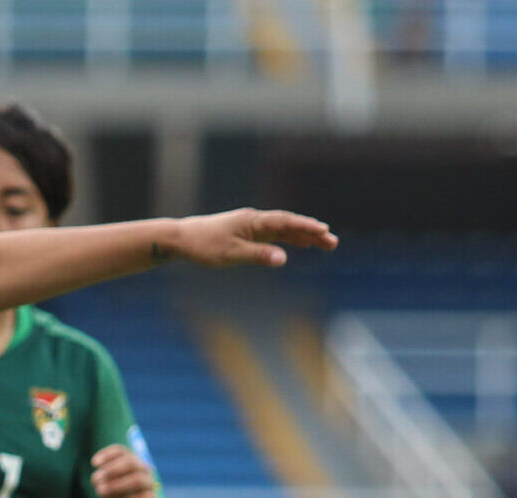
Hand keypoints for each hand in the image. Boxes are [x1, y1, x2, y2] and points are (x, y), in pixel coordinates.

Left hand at [89, 444, 159, 497]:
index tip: (94, 463)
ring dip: (118, 485)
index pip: (120, 451)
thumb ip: (100, 483)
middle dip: (112, 469)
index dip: (107, 454)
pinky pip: (145, 497)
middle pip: (131, 462)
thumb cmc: (118, 496)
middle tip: (96, 477)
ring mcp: (149, 483)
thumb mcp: (104, 488)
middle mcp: (142, 469)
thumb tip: (100, 482)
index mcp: (130, 461)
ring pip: (138, 480)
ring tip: (101, 491)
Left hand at [170, 209, 338, 268]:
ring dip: (304, 235)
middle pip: (289, 224)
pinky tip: (301, 245)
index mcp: (253, 221)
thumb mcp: (231, 254)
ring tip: (325, 243)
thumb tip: (284, 258)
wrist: (183, 239)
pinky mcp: (247, 233)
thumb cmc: (204, 246)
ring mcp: (252, 226)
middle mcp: (255, 220)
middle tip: (332, 242)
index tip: (323, 231)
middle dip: (311, 232)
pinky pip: (274, 234)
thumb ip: (258, 256)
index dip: (305, 226)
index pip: (285, 222)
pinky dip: (289, 238)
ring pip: (283, 229)